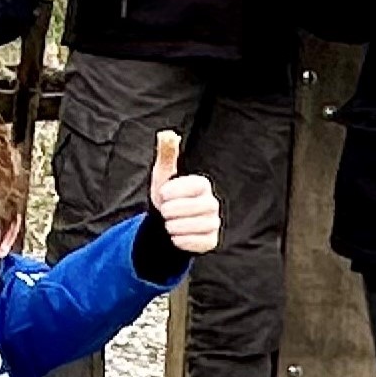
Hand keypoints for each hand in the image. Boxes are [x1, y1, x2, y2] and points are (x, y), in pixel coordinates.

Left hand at [149, 129, 221, 256]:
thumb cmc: (165, 198)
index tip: (162, 194)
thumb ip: (166, 154)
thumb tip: (167, 133)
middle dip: (173, 210)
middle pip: (198, 208)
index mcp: (202, 185)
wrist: (164, 225)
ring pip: (197, 226)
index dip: (174, 192)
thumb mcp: (162, 175)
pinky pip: (199, 243)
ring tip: (169, 224)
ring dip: (175, 226)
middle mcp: (212, 203)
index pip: (194, 185)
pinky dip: (182, 241)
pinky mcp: (211, 240)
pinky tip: (175, 237)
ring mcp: (213, 222)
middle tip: (165, 212)